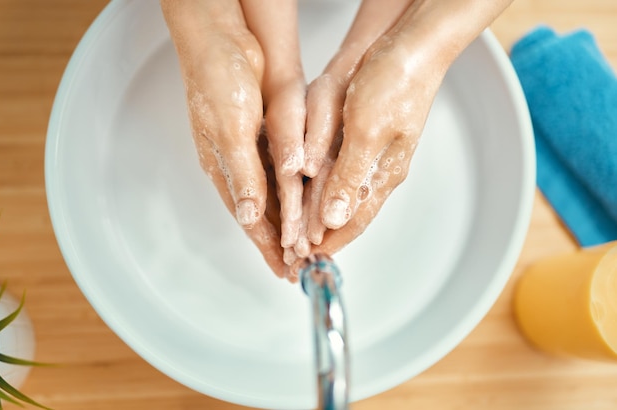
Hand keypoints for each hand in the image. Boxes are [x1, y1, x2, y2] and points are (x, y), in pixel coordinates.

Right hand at [161, 0, 305, 279]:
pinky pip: (282, 174)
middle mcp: (239, 165)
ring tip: (304, 246)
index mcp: (225, 169)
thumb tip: (248, 216)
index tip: (284, 271)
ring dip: (289, 223)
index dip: (268, 247)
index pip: (250, 220)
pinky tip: (302, 204)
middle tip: (299, 267)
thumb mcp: (230, 131)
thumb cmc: (217, 81)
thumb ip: (242, 173)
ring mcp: (253, 151)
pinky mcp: (266, 135)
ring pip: (274, 198)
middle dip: (280, 243)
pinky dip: (293, 195)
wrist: (223, 39)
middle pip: (263, 216)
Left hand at [297, 0, 513, 267]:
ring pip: (344, 196)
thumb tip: (334, 219)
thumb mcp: (367, 133)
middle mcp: (379, 171)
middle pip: (347, 214)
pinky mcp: (367, 138)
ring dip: (322, 217)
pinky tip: (318, 196)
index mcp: (383, 175)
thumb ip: (350, 177)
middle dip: (323, 236)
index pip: (352, 221)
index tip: (306, 261)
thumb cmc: (395, 84)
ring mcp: (375, 155)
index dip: (328, 242)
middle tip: (299, 254)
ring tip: (302, 233)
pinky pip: (344, 175)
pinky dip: (326, 191)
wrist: (411, 48)